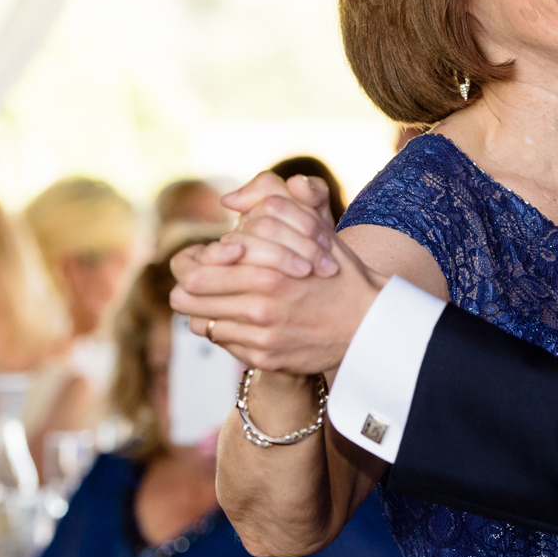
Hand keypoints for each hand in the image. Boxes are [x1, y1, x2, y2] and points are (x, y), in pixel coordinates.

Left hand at [171, 180, 385, 377]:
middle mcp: (260, 306)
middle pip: (187, 301)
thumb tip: (230, 198)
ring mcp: (262, 336)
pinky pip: (226, 344)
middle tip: (198, 282)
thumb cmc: (338, 272)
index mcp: (267, 271)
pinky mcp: (267, 358)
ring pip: (202, 324)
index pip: (193, 273)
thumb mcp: (314, 230)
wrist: (370, 323)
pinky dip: (230, 331)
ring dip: (209, 310)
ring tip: (225, 300)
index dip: (187, 264)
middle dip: (187, 288)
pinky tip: (247, 320)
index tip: (195, 260)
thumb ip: (274, 209)